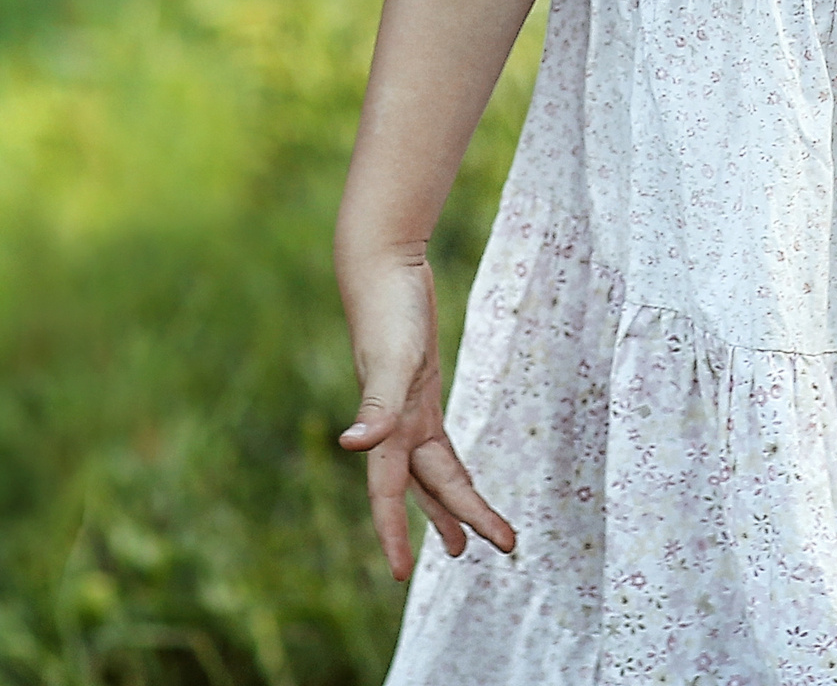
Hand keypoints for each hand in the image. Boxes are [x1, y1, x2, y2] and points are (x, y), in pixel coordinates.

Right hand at [337, 250, 516, 580]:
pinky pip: (437, 441)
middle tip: (488, 551)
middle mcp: (395, 422)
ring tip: (472, 542)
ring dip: (453, 503)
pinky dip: (448, 465)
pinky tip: (458, 477)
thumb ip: (377, 403)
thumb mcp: (392, 357)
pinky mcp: (421, 386)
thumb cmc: (388, 307)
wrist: (383, 261)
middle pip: (427, 487)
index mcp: (386, 423)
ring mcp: (408, 405)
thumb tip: (348, 445)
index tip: (399, 576)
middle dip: (454, 521)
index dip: (392, 533)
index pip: (387, 491)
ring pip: (434, 470)